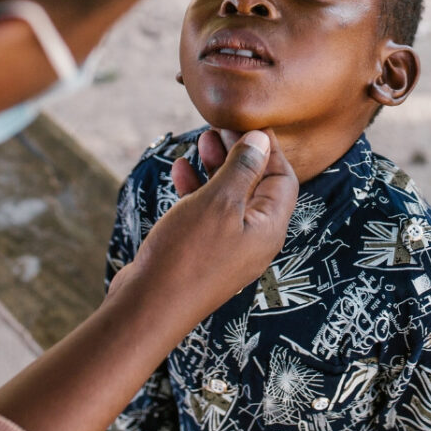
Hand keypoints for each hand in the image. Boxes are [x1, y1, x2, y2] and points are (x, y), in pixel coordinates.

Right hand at [110, 129, 297, 319]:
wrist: (148, 308)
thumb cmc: (187, 256)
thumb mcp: (218, 203)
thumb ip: (242, 170)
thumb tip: (261, 141)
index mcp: (268, 227)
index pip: (282, 178)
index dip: (268, 148)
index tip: (248, 122)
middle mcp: (253, 238)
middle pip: (256, 186)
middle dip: (240, 153)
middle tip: (220, 127)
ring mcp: (226, 248)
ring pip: (228, 197)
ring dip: (216, 167)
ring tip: (201, 140)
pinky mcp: (201, 253)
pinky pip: (205, 213)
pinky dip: (195, 189)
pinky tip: (179, 170)